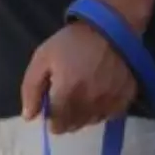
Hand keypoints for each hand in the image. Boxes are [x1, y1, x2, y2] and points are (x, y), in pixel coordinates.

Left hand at [21, 21, 135, 133]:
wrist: (110, 27)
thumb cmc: (73, 42)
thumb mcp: (42, 58)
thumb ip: (31, 89)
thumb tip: (29, 117)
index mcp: (67, 92)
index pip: (56, 124)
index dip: (51, 117)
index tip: (52, 106)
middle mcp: (89, 103)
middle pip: (72, 126)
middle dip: (65, 117)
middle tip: (67, 97)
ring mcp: (109, 102)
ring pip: (90, 122)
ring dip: (83, 114)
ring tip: (83, 94)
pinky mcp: (125, 99)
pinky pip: (108, 116)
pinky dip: (101, 110)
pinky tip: (98, 93)